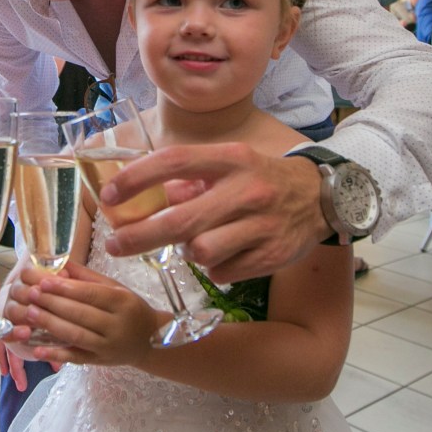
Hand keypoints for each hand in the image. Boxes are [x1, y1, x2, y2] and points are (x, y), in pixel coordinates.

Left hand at [2, 263, 160, 365]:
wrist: (151, 340)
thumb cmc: (129, 308)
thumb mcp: (116, 288)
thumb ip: (87, 277)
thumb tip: (60, 263)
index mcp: (122, 302)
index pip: (91, 294)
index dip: (66, 289)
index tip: (43, 282)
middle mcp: (117, 325)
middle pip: (81, 314)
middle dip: (53, 304)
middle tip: (31, 295)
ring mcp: (108, 346)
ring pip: (76, 335)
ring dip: (51, 325)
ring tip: (30, 314)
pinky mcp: (100, 362)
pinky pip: (76, 358)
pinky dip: (56, 355)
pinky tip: (37, 349)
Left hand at [98, 143, 329, 283]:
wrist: (322, 198)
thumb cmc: (260, 179)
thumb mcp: (228, 164)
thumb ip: (188, 178)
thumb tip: (144, 197)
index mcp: (231, 159)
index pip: (174, 161)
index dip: (136, 179)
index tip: (108, 196)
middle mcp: (247, 190)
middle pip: (180, 220)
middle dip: (138, 236)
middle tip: (114, 245)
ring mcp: (262, 225)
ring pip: (199, 251)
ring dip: (185, 252)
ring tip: (192, 243)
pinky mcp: (272, 255)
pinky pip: (221, 272)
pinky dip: (212, 268)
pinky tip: (222, 254)